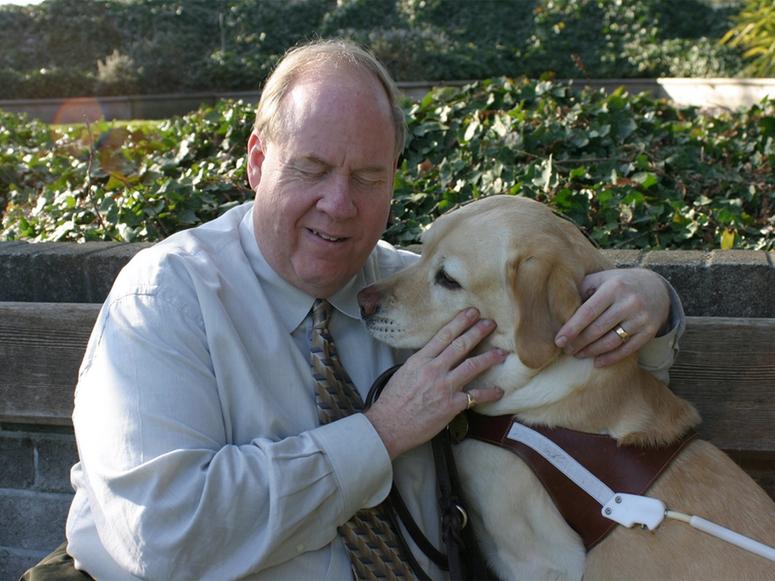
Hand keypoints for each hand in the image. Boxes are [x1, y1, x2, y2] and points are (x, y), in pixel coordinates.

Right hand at [365, 308, 505, 458]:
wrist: (389, 425)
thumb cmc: (394, 401)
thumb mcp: (404, 372)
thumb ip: (422, 362)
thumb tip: (436, 354)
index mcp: (420, 360)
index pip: (443, 335)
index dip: (460, 322)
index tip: (471, 312)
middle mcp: (433, 370)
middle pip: (460, 345)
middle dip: (478, 332)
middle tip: (491, 323)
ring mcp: (444, 387)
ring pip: (472, 366)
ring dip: (489, 357)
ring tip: (501, 352)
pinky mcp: (451, 405)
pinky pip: (476, 396)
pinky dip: (489, 393)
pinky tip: (499, 390)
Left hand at [554, 268, 669, 367]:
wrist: (656, 288)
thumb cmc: (618, 284)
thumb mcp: (601, 279)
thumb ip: (582, 290)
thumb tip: (558, 308)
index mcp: (613, 287)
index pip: (588, 312)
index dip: (572, 328)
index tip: (558, 340)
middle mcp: (629, 302)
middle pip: (598, 329)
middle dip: (579, 342)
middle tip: (566, 350)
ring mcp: (641, 318)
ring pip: (611, 341)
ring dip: (592, 352)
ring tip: (577, 355)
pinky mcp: (649, 331)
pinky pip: (627, 350)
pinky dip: (610, 358)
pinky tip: (597, 362)